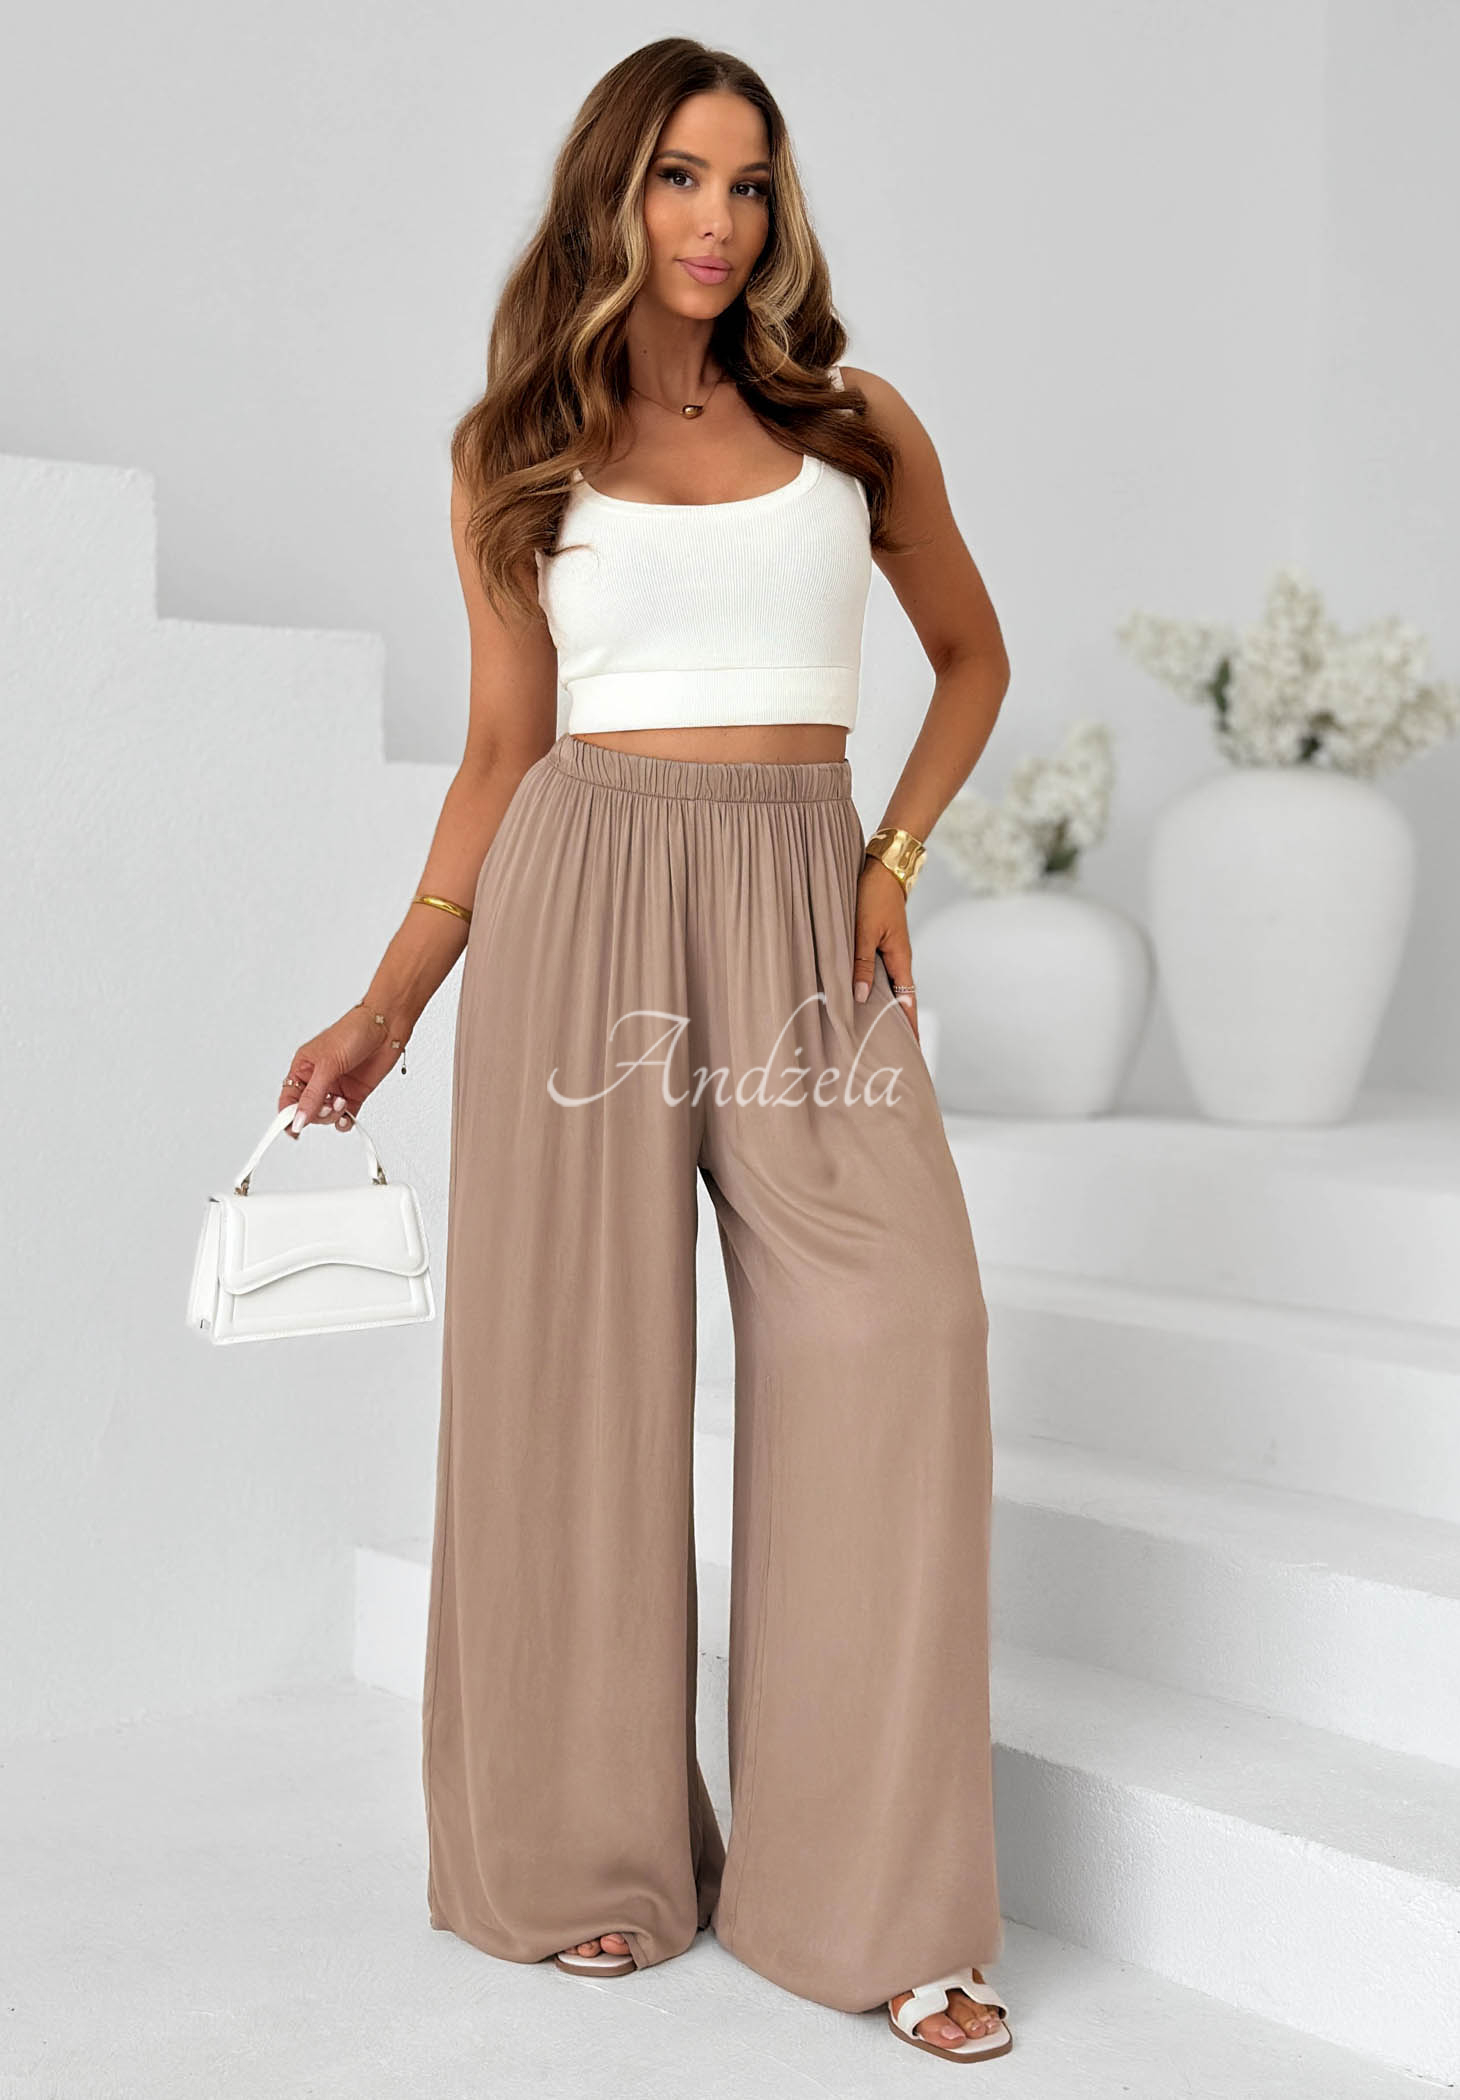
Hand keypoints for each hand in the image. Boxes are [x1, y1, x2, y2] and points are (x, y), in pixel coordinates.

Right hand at [277, 1004, 409, 1137]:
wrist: (386, 1027)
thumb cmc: (353, 1031)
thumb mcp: (328, 1064)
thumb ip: (313, 1095)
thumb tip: (298, 1119)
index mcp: (303, 1068)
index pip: (288, 1098)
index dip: (287, 1116)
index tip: (292, 1129)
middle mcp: (318, 1079)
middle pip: (306, 1111)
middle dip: (315, 1114)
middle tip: (326, 1107)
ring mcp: (336, 1088)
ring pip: (325, 1116)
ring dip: (332, 1116)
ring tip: (341, 1103)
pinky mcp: (354, 1094)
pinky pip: (344, 1117)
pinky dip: (344, 1121)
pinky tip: (347, 1115)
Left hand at [853, 858, 918, 1042]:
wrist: (882, 869)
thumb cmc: (872, 896)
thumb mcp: (863, 931)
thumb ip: (860, 964)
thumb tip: (860, 998)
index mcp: (900, 960)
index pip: (907, 1003)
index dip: (910, 1028)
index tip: (913, 1052)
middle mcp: (898, 960)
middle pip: (900, 1000)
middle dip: (898, 1026)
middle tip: (893, 1052)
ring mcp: (890, 953)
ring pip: (888, 988)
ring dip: (884, 1009)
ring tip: (876, 1034)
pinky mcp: (879, 944)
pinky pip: (879, 974)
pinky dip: (873, 990)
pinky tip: (861, 1000)